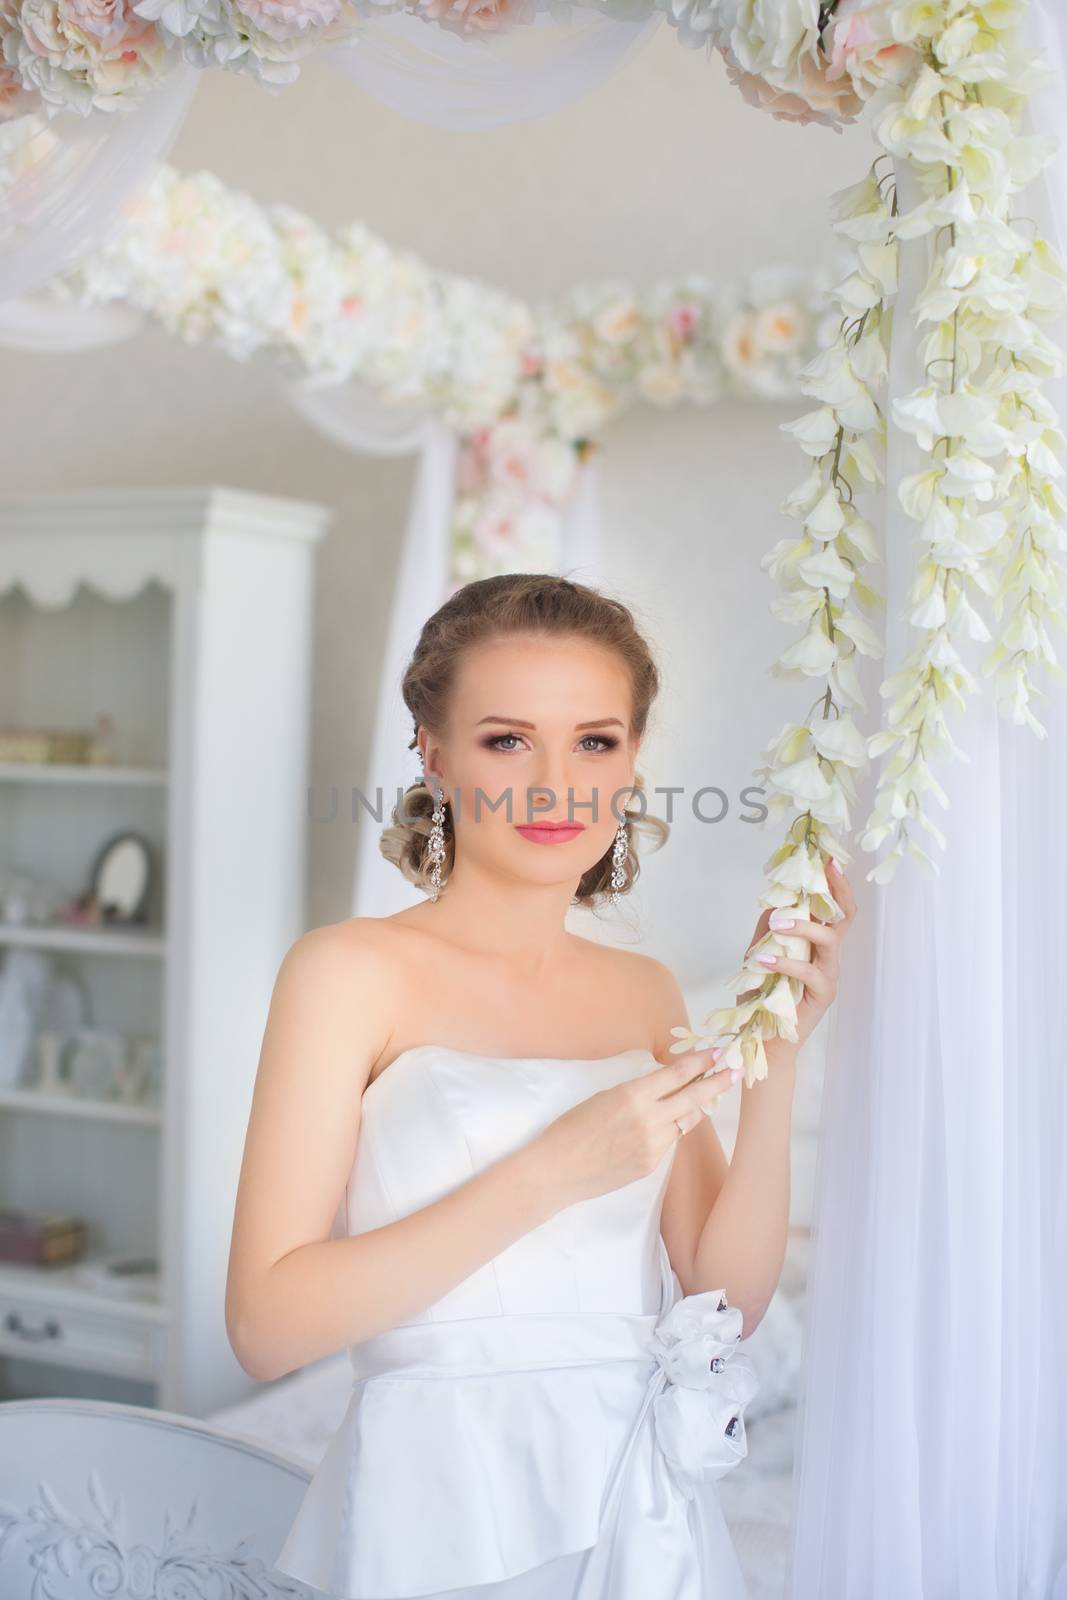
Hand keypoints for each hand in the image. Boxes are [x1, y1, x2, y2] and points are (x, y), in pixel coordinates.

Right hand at [529, 1053, 732, 1208]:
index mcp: (633, 1095)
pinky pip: (670, 1141)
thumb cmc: (571, 1127)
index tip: (717, 1052)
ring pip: (686, 1122)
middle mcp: (649, 1119)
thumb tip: (662, 1086)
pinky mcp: (652, 1165)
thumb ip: (637, 1092)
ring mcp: (654, 1145)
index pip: (677, 1074)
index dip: (700, 1062)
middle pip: (694, 1098)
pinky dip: (672, 1129)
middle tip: (736, 1070)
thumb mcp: (604, 1096)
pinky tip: (668, 1124)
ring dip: (697, 1107)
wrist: (558, 1170)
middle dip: (717, 1082)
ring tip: (708, 1096)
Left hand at [739, 858, 856, 1050]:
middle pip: (845, 918)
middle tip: (823, 869)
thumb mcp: (758, 956)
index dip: (833, 883)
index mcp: (815, 944)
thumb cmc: (763, 998)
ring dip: (803, 926)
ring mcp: (828, 975)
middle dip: (838, 890)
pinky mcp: (822, 995)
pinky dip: (786, 962)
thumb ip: (766, 930)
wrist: (763, 1039)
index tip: (827, 856)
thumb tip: (772, 899)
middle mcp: (828, 956)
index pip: (832, 908)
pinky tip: (764, 958)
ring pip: (829, 940)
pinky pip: (809, 972)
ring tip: (776, 924)